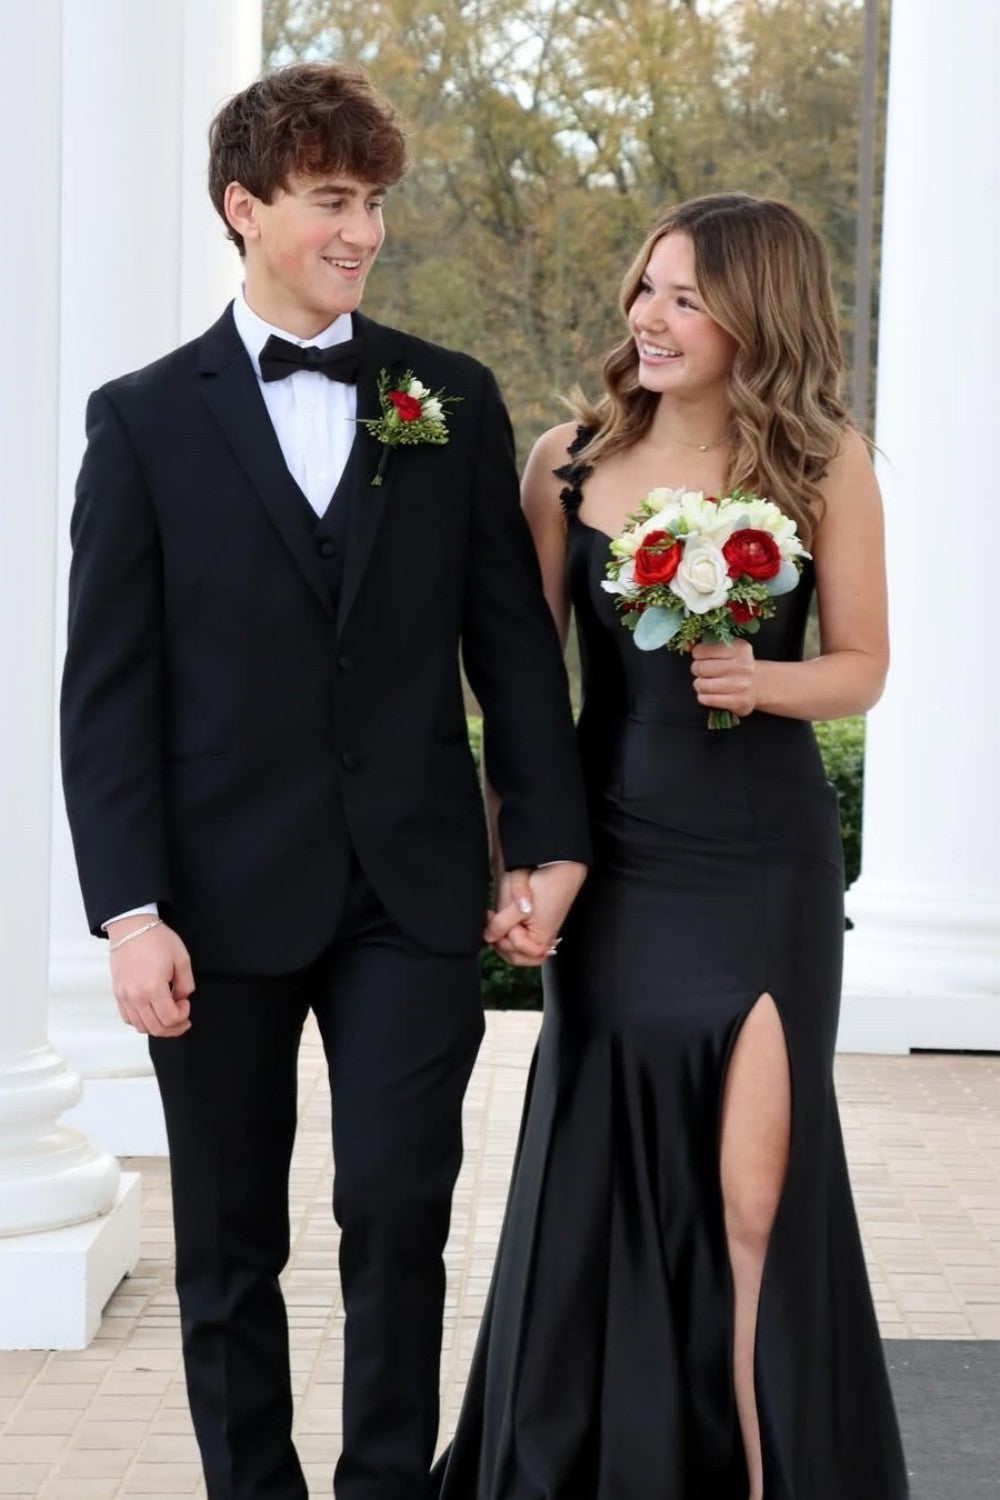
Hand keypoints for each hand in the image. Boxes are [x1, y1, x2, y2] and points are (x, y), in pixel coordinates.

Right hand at [108, 918, 194, 1038]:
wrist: (132, 928)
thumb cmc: (156, 939)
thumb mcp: (182, 959)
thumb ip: (186, 984)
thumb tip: (181, 999)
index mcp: (153, 987)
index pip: (170, 1019)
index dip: (183, 1016)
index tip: (186, 1004)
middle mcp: (136, 996)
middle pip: (156, 1028)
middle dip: (174, 1027)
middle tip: (182, 1018)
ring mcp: (125, 996)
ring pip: (141, 1027)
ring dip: (158, 1027)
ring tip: (167, 1016)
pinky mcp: (118, 993)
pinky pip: (128, 1018)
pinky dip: (141, 1022)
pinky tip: (151, 1012)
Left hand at [484, 862, 586, 966]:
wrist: (561, 868)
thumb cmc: (545, 884)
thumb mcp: (517, 906)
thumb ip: (501, 925)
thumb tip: (488, 937)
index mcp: (541, 941)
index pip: (513, 949)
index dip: (501, 934)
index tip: (493, 914)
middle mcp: (543, 942)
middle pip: (515, 957)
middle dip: (501, 943)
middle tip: (494, 921)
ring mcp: (541, 935)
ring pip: (517, 952)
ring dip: (504, 940)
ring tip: (498, 921)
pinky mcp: (539, 927)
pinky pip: (522, 942)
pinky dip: (511, 936)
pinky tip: (506, 922)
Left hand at [691, 639, 757, 717]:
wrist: (758, 685)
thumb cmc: (736, 665)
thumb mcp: (727, 649)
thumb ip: (707, 645)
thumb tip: (687, 645)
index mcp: (739, 648)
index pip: (702, 650)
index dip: (697, 655)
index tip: (702, 657)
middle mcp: (743, 666)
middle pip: (700, 668)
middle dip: (697, 670)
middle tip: (703, 672)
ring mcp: (742, 685)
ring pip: (702, 685)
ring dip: (699, 685)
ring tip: (706, 683)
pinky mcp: (739, 701)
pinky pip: (708, 699)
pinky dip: (703, 697)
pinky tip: (709, 694)